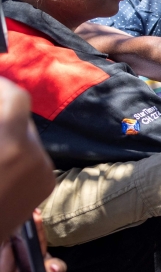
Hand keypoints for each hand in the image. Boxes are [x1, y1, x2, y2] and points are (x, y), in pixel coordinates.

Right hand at [0, 78, 54, 236]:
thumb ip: (0, 120)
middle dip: (3, 112)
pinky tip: (2, 163)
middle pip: (21, 117)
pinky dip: (16, 152)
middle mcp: (35, 157)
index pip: (16, 97)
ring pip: (27, 137)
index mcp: (11, 145)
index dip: (2, 87)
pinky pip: (32, 156)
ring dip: (9, 133)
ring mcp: (43, 172)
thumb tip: (4, 99)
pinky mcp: (46, 185)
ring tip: (0, 144)